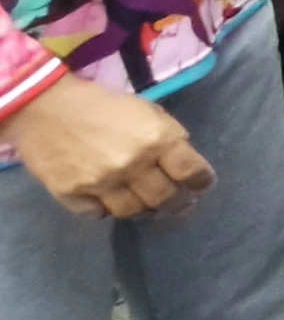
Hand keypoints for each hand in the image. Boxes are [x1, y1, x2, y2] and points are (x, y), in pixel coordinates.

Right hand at [4, 73, 214, 218]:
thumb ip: (167, 136)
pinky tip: (110, 202)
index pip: (191, 171)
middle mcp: (131, 164)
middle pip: (165, 198)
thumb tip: (183, 163)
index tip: (202, 185)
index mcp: (155, 138)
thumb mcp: (146, 110)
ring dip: (145, 210)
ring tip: (149, 206)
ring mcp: (100, 183)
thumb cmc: (102, 105)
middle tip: (180, 203)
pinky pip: (98, 214)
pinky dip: (106, 211)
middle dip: (178, 203)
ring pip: (133, 212)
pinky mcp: (72, 194)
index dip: (201, 181)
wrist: (46, 107)